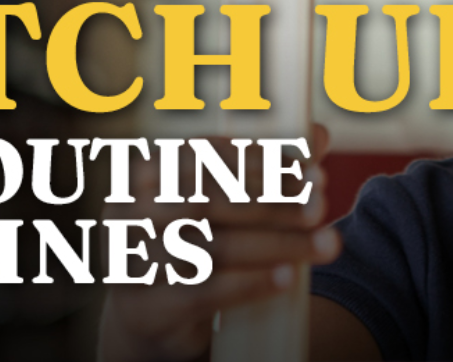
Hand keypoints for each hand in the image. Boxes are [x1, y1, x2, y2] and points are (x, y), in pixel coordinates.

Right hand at [100, 124, 342, 361]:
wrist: (149, 317)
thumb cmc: (192, 244)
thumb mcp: (220, 205)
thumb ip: (265, 171)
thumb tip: (319, 135)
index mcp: (144, 175)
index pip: (203, 156)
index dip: (260, 161)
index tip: (310, 172)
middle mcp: (129, 214)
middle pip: (209, 200)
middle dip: (273, 201)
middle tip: (321, 205)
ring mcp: (131, 262)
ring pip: (213, 246)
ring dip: (276, 243)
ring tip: (324, 243)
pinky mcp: (146, 308)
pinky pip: (205, 292)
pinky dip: (251, 282)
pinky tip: (288, 277)